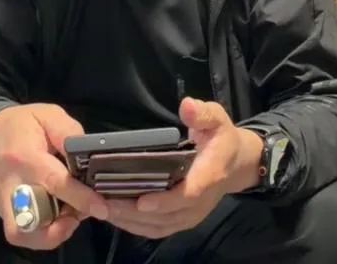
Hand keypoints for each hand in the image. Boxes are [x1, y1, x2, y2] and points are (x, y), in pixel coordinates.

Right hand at [0, 104, 109, 250]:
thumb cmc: (22, 124)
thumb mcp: (48, 115)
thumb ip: (69, 132)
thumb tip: (88, 154)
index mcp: (27, 157)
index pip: (54, 182)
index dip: (79, 197)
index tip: (100, 207)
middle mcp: (13, 185)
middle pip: (31, 222)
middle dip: (61, 226)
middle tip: (81, 212)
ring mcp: (5, 203)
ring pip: (23, 234)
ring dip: (52, 233)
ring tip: (70, 217)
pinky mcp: (4, 213)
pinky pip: (22, 234)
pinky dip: (43, 233)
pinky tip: (59, 218)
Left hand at [105, 98, 264, 239]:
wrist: (235, 164)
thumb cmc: (221, 139)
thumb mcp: (217, 119)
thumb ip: (203, 113)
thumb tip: (187, 106)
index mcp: (210, 176)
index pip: (189, 195)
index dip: (165, 201)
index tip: (141, 201)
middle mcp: (200, 201)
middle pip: (166, 215)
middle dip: (133, 212)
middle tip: (102, 203)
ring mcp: (190, 215)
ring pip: (158, 226)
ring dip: (129, 221)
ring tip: (101, 208)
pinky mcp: (181, 220)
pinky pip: (156, 229)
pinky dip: (134, 226)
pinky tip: (113, 215)